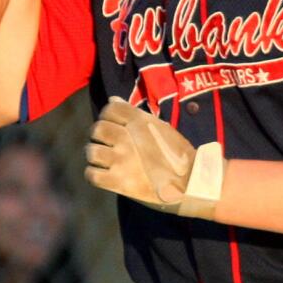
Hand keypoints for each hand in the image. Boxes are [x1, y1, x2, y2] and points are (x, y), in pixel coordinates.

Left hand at [84, 97, 225, 217]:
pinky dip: (93, 174)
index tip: (112, 124)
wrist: (191, 182)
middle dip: (99, 135)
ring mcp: (121, 160)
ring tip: (103, 159)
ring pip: (91, 152)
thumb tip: (112, 100)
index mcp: (139, 122)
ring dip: (95, 155)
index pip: (110, 109)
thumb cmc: (177, 154)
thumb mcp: (160, 127)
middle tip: (106, 144)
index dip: (107, 115)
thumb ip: (134, 115)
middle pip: (97, 129)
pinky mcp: (118, 183)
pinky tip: (102, 174)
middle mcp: (127, 138)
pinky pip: (92, 175)